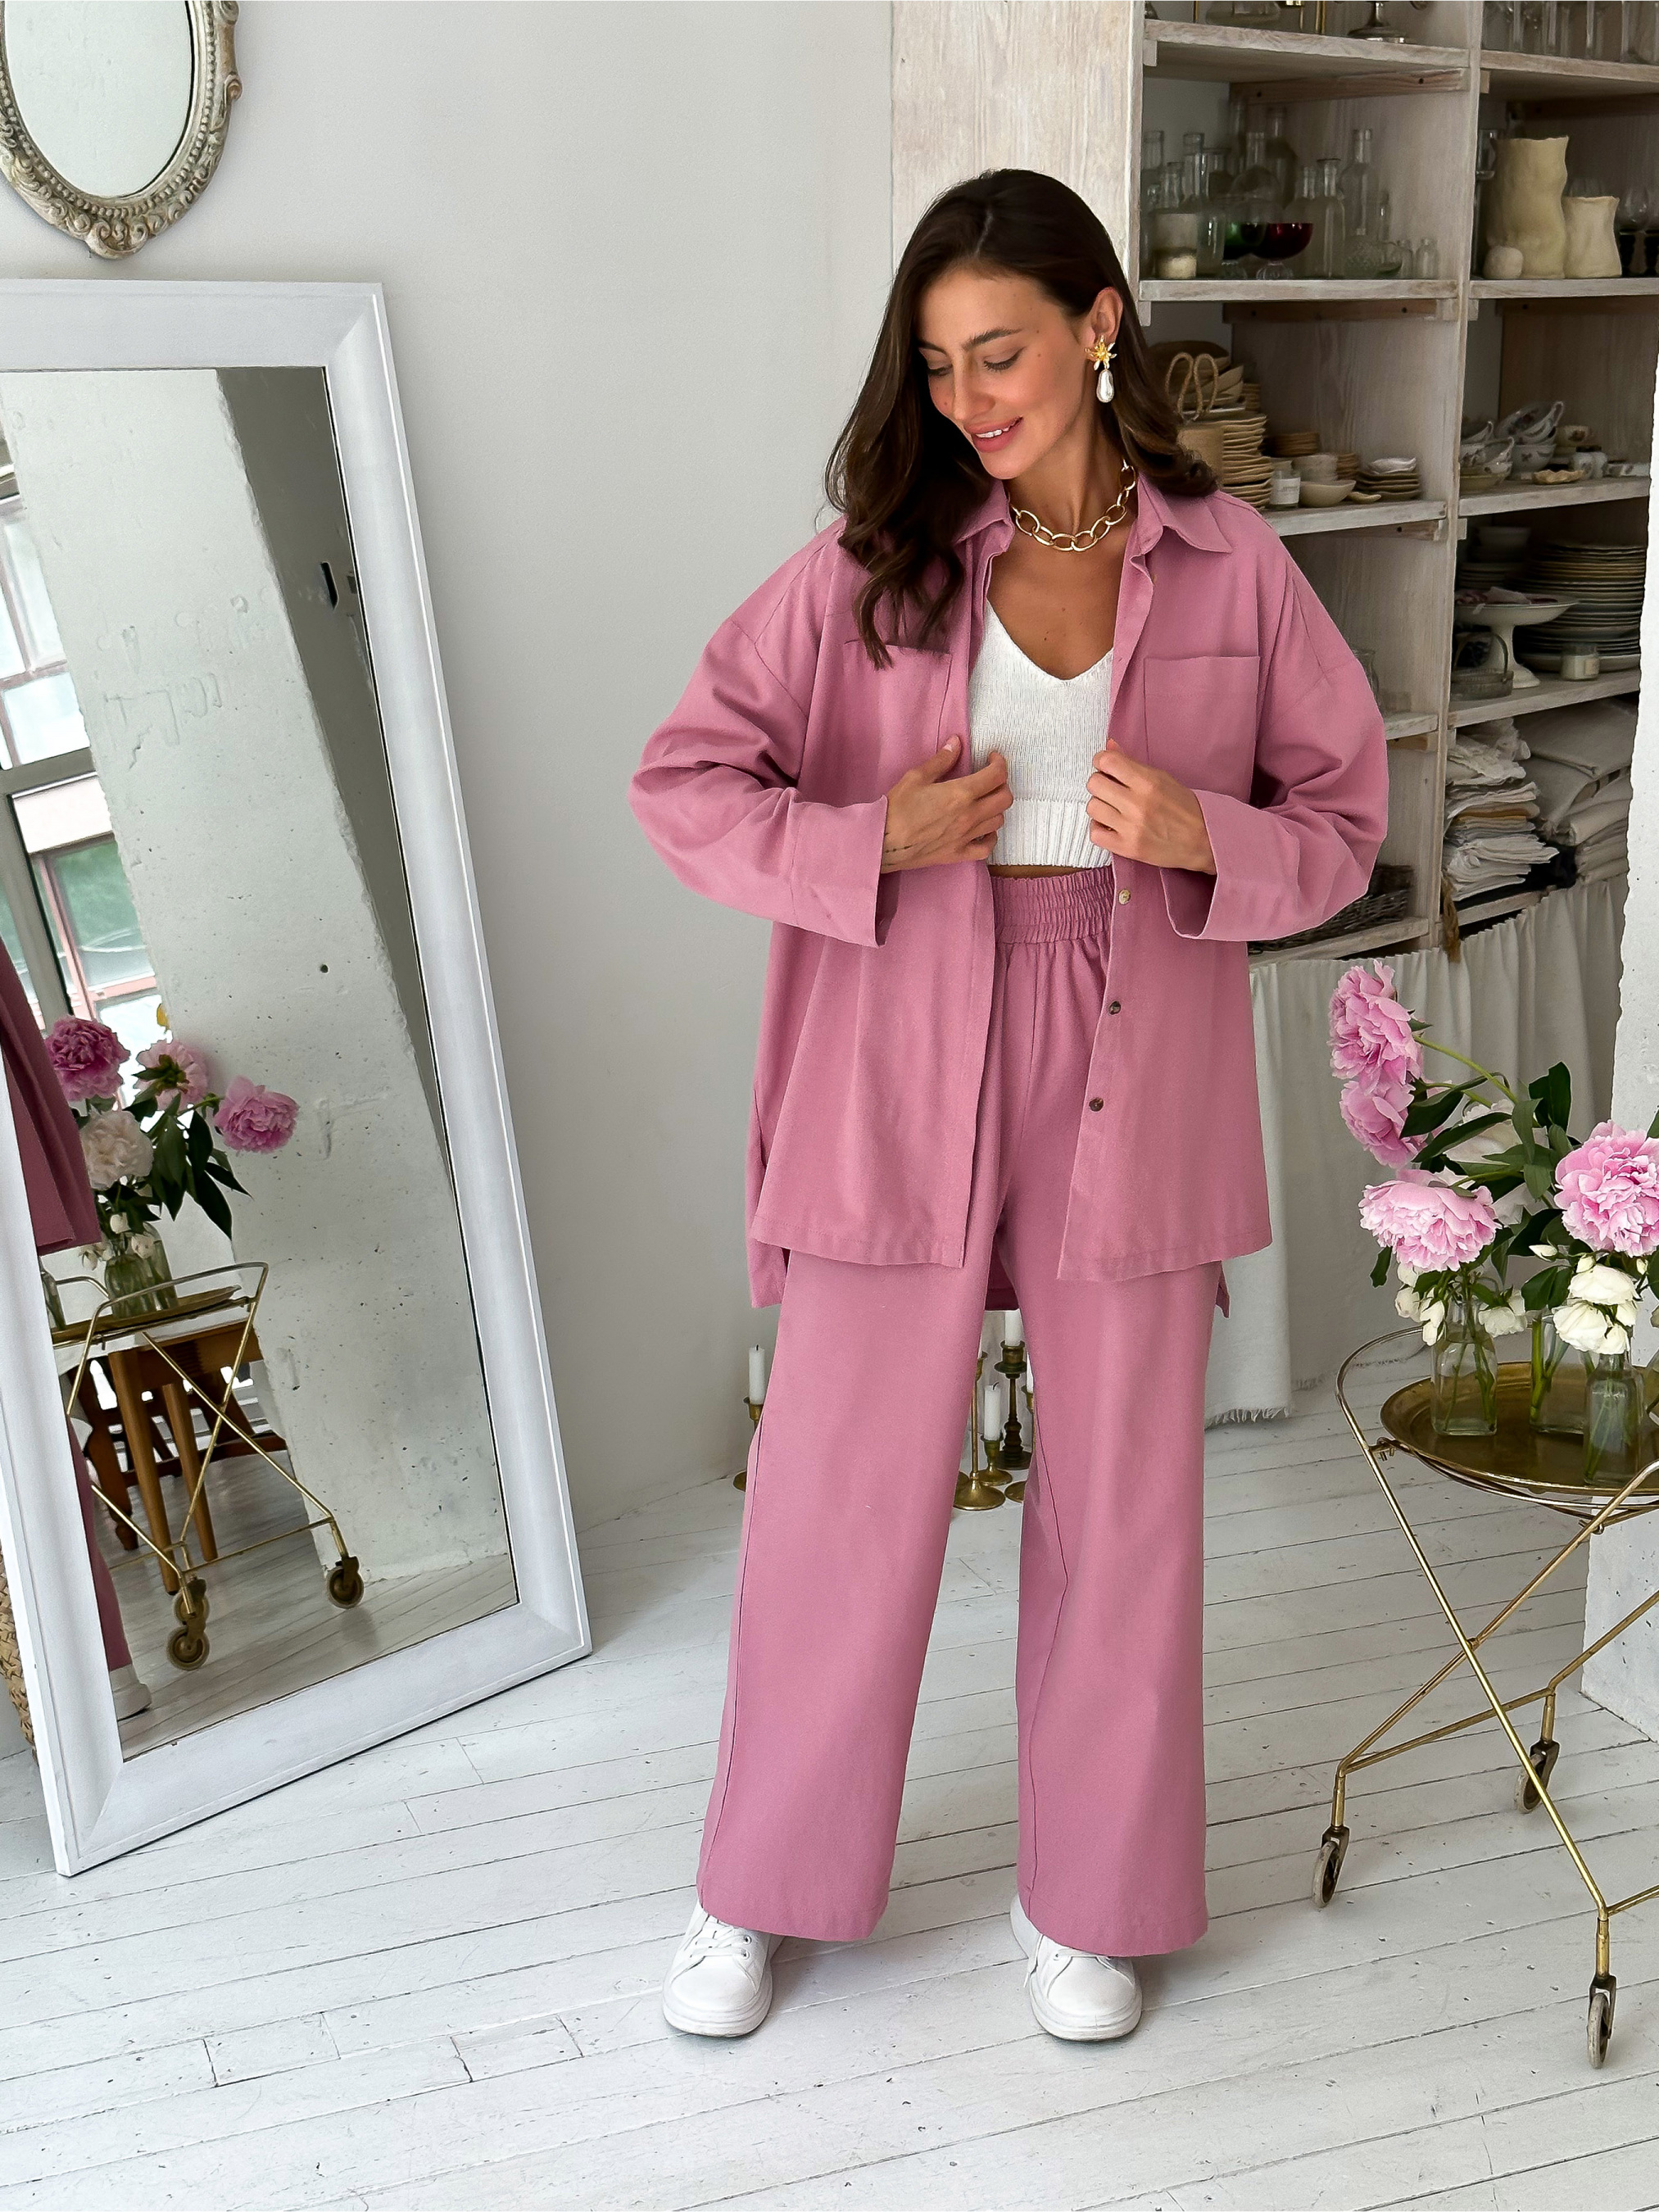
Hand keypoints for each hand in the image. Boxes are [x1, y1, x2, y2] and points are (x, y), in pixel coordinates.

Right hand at [880, 736, 1010, 871]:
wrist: (884, 842)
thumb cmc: (897, 809)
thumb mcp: (916, 777)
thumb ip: (941, 760)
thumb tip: (956, 743)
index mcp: (961, 793)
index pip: (997, 775)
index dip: (999, 763)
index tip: (992, 758)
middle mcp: (969, 815)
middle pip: (1005, 799)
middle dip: (1002, 784)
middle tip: (990, 779)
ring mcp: (966, 837)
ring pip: (998, 821)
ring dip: (996, 808)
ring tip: (984, 801)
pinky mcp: (958, 853)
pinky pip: (987, 848)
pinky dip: (990, 837)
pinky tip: (982, 829)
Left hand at [1085, 740, 1214, 873]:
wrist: (1203, 840)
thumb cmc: (1185, 808)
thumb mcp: (1162, 778)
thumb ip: (1133, 763)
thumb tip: (1109, 745)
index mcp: (1148, 782)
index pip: (1107, 761)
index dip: (1101, 761)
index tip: (1106, 767)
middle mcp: (1137, 804)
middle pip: (1094, 783)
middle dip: (1100, 782)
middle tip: (1110, 788)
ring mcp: (1131, 828)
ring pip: (1092, 807)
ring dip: (1100, 806)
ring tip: (1113, 808)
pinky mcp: (1127, 848)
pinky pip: (1095, 834)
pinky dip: (1100, 828)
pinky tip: (1112, 825)